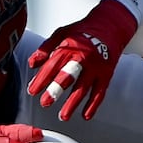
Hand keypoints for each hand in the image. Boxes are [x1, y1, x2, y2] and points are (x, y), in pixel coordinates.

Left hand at [26, 0, 137, 120]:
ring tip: (63, 116)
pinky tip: (86, 116)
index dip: (41, 79)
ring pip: (84, 88)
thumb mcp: (61, 34)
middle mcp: (83, 57)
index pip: (52, 65)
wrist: (110, 26)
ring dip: (73, 104)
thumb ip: (46, 48)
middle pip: (68, 76)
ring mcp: (96, 67)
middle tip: (45, 103)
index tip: (32, 91)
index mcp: (69, 47)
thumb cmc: (83, 31)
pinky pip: (100, 93)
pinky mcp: (106, 74)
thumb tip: (32, 64)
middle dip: (55, 90)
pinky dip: (93, 105)